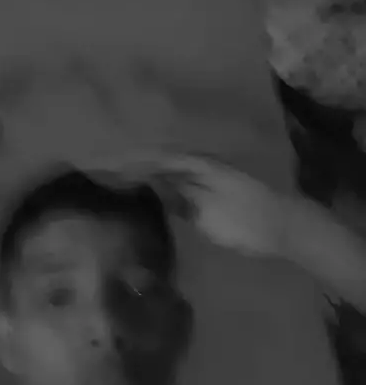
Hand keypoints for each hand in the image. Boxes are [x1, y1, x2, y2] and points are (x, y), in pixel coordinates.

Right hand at [83, 147, 287, 256]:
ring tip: (117, 182)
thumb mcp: (207, 208)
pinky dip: (160, 187)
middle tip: (103, 172)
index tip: (103, 165)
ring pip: (167, 172)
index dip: (129, 161)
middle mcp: (198, 164)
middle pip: (158, 161)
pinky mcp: (209, 193)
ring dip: (144, 175)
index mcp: (196, 164)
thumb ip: (178, 193)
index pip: (154, 158)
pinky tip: (148, 195)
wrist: (280, 226)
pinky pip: (177, 184)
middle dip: (132, 165)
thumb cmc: (243, 218)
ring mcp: (205, 177)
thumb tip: (149, 180)